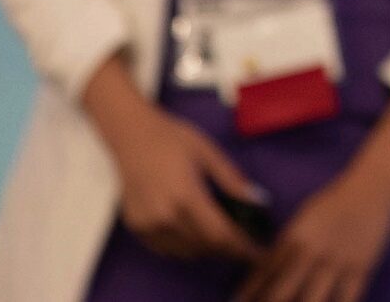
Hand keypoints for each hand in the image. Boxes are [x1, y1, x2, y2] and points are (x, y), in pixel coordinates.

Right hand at [99, 96, 265, 264]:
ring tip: (224, 238)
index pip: (220, 234)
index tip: (258, 252)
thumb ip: (232, 180)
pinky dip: (186, 248)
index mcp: (186, 196)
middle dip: (229, 249)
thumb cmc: (173, 139)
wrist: (131, 136)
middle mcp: (165, 216)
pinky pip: (167, 250)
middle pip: (205, 247)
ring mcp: (148, 225)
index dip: (241, 247)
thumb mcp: (209, 153)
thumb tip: (257, 202)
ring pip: (186, 253)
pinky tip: (197, 234)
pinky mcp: (137, 228)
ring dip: (209, 250)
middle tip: (245, 243)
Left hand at [235, 161, 389, 301]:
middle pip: (282, 295)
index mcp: (293, 238)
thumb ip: (288, 243)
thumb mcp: (304, 217)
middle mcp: (310, 254)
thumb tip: (269, 268)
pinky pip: (346, 301)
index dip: (248, 294)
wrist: (373, 185)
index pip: (263, 274)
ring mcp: (336, 264)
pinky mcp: (361, 269)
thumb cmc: (335, 199)